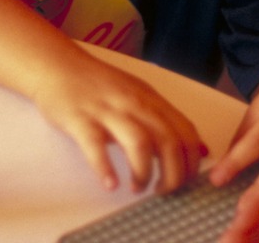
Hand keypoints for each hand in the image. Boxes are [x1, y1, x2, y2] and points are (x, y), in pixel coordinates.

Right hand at [31, 55, 207, 193]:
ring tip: (138, 189)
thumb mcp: (139, 96)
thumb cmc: (98, 85)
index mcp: (151, 99)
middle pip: (168, 141)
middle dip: (172, 174)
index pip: (186, 132)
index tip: (184, 181)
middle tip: (163, 192)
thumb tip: (202, 149)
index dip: (191, 162)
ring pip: (139, 144)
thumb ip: (167, 121)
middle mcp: (134, 104)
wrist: (56, 65)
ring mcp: (107, 111)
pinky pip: (96, 147)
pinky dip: (106, 170)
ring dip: (143, 173)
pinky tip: (110, 184)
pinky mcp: (80, 120)